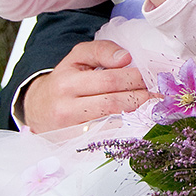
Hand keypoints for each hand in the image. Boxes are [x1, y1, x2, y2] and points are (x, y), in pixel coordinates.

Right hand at [21, 39, 153, 132]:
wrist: (37, 109)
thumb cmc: (65, 80)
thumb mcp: (77, 58)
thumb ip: (102, 51)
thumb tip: (126, 57)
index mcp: (67, 81)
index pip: (109, 79)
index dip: (136, 78)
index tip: (153, 76)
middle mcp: (65, 107)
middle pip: (113, 102)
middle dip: (141, 96)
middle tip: (159, 92)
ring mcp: (70, 129)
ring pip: (111, 122)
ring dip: (137, 113)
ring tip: (153, 105)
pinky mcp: (75, 144)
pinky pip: (105, 137)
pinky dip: (125, 128)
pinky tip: (138, 120)